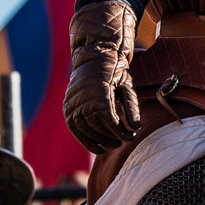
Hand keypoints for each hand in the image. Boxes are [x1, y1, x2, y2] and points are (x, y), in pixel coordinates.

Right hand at [63, 0, 142, 155]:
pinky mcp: (67, 107)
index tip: (131, 136)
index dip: (120, 131)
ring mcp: (72, 103)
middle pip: (98, 126)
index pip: (109, 120)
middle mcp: (82, 98)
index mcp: (99, 91)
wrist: (94, 56)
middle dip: (112, 137)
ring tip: (114, 143)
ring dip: (100, 140)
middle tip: (124, 140)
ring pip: (86, 129)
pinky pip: (75, 128)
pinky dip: (85, 140)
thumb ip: (132, 106)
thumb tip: (136, 127)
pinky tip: (98, 148)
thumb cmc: (115, 71)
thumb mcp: (127, 85)